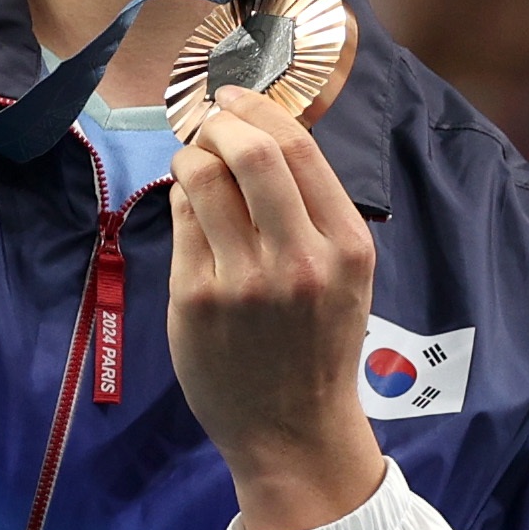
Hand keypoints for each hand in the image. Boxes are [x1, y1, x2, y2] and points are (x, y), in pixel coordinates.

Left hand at [169, 86, 383, 529]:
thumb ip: (314, 210)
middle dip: (219, 122)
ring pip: (203, 179)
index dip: (259, 109)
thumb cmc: (319, 344)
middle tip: (207, 120)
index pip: (299, 148)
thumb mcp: (345, 276)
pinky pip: (182, 222)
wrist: (294, 431)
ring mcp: (243, 280)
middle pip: (248, 151)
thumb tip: (263, 131)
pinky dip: (183, 200)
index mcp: (345, 246)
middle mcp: (298, 259)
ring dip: (192, 156)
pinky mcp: (197, 300)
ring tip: (194, 162)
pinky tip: (190, 206)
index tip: (236, 98)